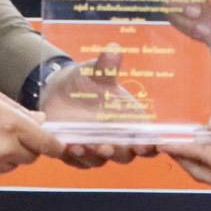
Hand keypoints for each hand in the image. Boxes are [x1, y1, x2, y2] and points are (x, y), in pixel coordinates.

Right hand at [0, 84, 62, 182]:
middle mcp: (2, 148)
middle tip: (13, 133)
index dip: (55, 145)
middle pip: (31, 157)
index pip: (47, 143)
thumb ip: (17, 109)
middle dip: (29, 146)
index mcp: (10, 124)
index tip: (58, 144)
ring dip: (9, 155)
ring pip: (12, 165)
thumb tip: (39, 120)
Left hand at [41, 52, 158, 168]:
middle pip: (125, 155)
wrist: (60, 87)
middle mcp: (116, 138)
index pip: (147, 140)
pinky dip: (75, 157)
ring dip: (94, 155)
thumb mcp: (96, 71)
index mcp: (131, 122)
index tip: (148, 144)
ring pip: (99, 160)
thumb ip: (106, 66)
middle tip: (111, 146)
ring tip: (85, 145)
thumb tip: (113, 49)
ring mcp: (95, 147)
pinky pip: (77, 160)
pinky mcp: (75, 151)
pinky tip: (70, 146)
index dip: (150, 146)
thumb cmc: (88, 80)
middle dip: (119, 152)